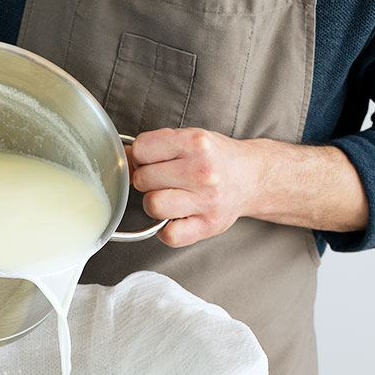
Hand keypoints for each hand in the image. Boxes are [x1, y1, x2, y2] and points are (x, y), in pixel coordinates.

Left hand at [129, 128, 368, 245]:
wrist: (252, 177)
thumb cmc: (216, 158)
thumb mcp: (189, 139)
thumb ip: (156, 145)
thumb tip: (121, 155)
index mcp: (196, 143)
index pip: (141, 150)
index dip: (140, 156)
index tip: (150, 160)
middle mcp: (202, 171)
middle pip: (143, 179)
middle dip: (147, 180)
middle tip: (164, 180)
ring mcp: (206, 200)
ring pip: (153, 205)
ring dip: (155, 203)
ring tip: (170, 197)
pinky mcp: (208, 226)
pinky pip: (168, 235)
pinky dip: (166, 229)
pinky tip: (177, 216)